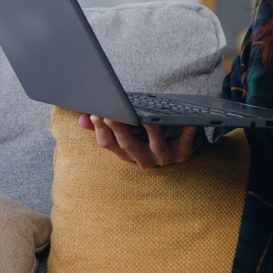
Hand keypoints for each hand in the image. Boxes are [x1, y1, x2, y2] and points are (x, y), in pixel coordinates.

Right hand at [77, 113, 201, 168]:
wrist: (182, 141)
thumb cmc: (150, 131)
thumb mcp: (128, 128)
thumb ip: (104, 124)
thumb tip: (83, 119)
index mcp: (127, 152)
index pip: (108, 143)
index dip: (101, 129)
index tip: (96, 113)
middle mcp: (143, 159)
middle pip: (128, 145)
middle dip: (119, 129)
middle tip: (111, 113)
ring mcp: (164, 157)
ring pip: (156, 146)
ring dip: (151, 131)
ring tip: (146, 118)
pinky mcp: (183, 153)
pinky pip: (186, 142)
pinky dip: (188, 131)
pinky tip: (188, 120)